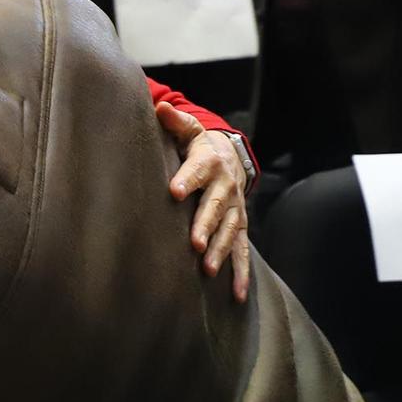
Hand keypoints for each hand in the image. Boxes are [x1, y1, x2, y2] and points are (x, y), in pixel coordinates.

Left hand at [158, 103, 250, 301]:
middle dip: (205, 224)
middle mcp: (225, 188)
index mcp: (209, 162)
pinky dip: (241, 273)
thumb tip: (160, 107)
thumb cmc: (199, 145)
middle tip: (194, 242)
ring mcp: (235, 210)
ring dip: (220, 250)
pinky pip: (242, 251)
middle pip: (215, 206)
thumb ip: (175, 121)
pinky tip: (237, 295)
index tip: (174, 191)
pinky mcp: (239, 226)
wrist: (231, 156)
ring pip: (229, 231)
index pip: (196, 170)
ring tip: (208, 268)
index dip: (187, 180)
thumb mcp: (189, 129)